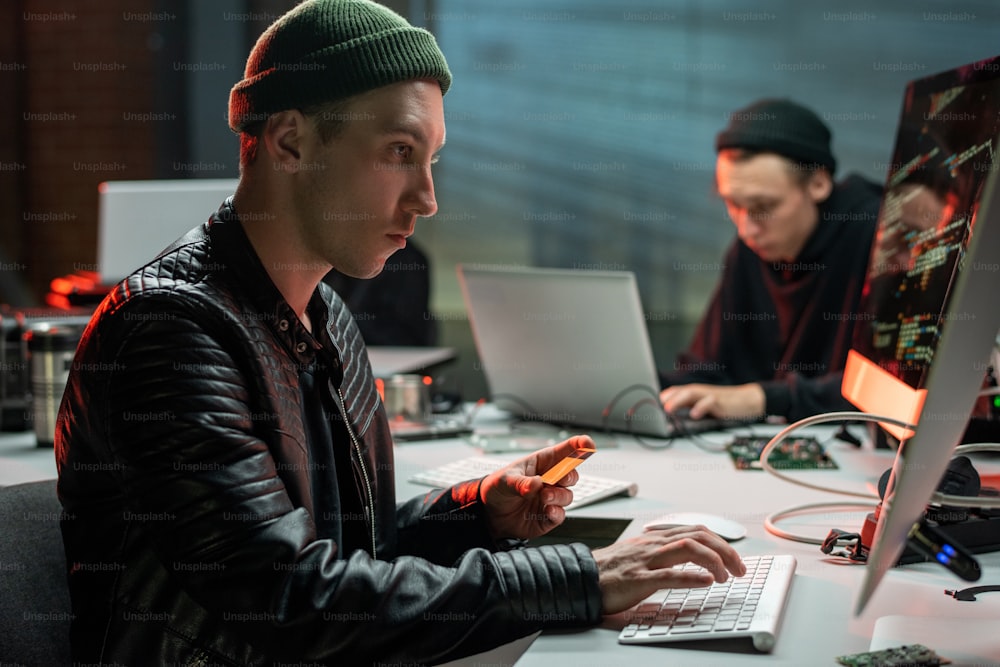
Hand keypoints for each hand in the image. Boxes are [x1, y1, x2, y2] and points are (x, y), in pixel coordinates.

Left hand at [479, 435, 593, 539]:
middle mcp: (549, 480)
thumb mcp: (505, 480)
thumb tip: (536, 485)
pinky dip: (556, 513)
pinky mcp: (547, 516)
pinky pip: (560, 515)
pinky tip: (547, 511)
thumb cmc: (497, 488)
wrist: (489, 513)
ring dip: (559, 496)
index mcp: (541, 463)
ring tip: (544, 496)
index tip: (588, 443)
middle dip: (569, 476)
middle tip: (558, 479)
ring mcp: (550, 498)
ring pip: (568, 496)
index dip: (578, 446)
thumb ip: (520, 483)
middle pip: (571, 475)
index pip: (563, 452)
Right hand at [593, 526, 745, 614]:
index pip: (696, 530)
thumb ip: (663, 552)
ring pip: (687, 549)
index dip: (721, 541)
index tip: (735, 558)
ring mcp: (646, 560)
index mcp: (656, 538)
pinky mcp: (638, 579)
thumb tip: (689, 557)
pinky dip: (691, 577)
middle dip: (725, 550)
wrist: (581, 577)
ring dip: (714, 561)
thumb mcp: (640, 554)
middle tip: (740, 569)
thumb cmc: (610, 569)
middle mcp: (654, 544)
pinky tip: (707, 582)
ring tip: (726, 577)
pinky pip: (669, 575)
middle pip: (698, 536)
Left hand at [660, 383, 764, 419]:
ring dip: (678, 400)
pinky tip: (694, 414)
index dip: (661, 398)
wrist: (747, 401)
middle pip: (679, 391)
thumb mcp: (704, 408)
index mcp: (694, 393)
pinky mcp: (720, 402)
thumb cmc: (724, 405)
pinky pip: (709, 402)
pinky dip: (700, 408)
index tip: (648, 406)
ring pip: (690, 393)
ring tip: (668, 409)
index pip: (674, 392)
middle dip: (666, 399)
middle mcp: (699, 392)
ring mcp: (709, 395)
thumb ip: (690, 411)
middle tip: (655, 408)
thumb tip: (673, 421)